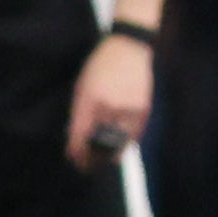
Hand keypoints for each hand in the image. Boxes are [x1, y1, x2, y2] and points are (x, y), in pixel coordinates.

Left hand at [66, 33, 152, 169]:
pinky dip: (126, 144)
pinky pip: (134, 135)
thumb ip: (80, 112)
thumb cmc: (100, 66)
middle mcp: (109, 106)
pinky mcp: (144, 109)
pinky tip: (120, 148)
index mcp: (89, 100)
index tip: (73, 160)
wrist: (129, 49)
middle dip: (92, 158)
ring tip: (103, 162)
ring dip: (109, 155)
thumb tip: (78, 136)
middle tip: (87, 167)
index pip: (79, 134)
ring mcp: (128, 108)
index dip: (76, 151)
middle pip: (100, 143)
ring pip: (119, 143)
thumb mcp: (83, 87)